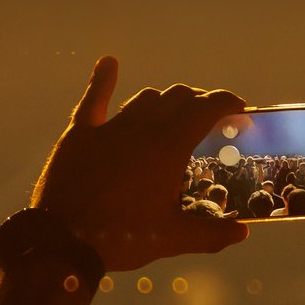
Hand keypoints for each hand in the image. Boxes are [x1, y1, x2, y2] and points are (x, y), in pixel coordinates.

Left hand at [31, 56, 247, 271]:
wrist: (62, 240)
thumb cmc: (122, 238)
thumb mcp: (173, 239)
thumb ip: (211, 233)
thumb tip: (242, 232)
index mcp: (168, 148)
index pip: (206, 109)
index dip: (227, 103)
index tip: (239, 109)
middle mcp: (142, 129)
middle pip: (178, 98)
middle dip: (200, 101)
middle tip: (210, 119)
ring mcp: (109, 128)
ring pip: (145, 99)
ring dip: (165, 101)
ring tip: (174, 112)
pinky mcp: (80, 134)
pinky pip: (94, 99)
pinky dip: (103, 79)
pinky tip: (109, 64)